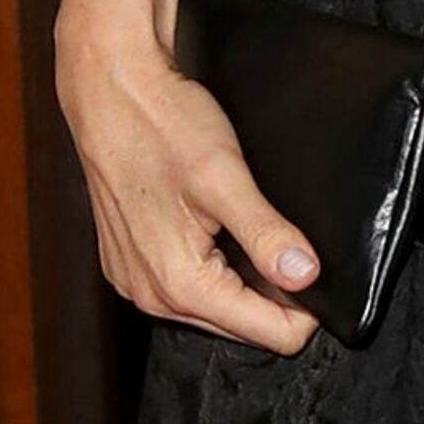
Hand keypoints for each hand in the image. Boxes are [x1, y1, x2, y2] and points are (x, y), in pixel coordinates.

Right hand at [59, 1, 322, 352]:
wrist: (108, 89)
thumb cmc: (159, 123)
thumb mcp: (224, 177)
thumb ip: (266, 233)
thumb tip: (306, 276)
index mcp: (179, 283)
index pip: (271, 334)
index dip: (307, 308)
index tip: (316, 268)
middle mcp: (151, 295)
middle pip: (243, 325)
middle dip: (275, 295)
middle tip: (287, 240)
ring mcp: (135, 281)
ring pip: (216, 307)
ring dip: (244, 279)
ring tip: (250, 226)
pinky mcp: (128, 262)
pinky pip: (187, 285)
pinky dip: (213, 266)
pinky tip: (217, 227)